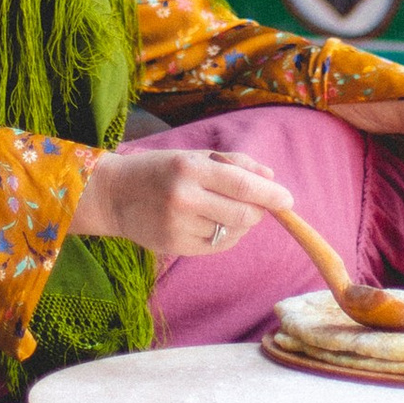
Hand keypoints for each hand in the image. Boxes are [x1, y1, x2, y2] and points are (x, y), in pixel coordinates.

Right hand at [72, 141, 302, 262]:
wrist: (115, 194)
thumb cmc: (161, 169)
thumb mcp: (194, 155)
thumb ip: (235, 163)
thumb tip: (271, 177)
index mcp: (190, 168)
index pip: (243, 185)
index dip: (271, 195)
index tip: (288, 201)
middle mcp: (184, 197)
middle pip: (243, 214)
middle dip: (259, 211)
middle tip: (257, 205)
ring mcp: (177, 225)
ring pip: (232, 233)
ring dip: (241, 224)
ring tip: (225, 210)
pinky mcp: (174, 246)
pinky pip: (216, 246)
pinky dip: (225, 236)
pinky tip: (212, 223)